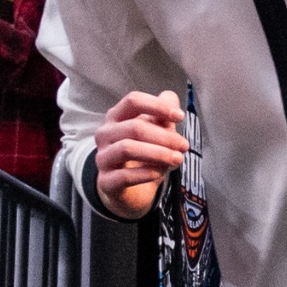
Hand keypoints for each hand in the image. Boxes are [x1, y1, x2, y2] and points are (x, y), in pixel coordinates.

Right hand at [93, 90, 186, 219]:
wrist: (131, 189)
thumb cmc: (144, 152)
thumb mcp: (157, 131)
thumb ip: (163, 114)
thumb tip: (169, 97)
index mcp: (116, 116)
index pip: (133, 101)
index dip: (157, 106)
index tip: (180, 116)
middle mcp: (105, 134)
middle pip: (134, 127)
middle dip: (165, 136)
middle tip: (184, 145)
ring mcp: (103, 158)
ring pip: (127, 149)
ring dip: (158, 154)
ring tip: (177, 159)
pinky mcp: (105, 181)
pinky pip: (125, 176)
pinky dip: (147, 173)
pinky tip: (161, 173)